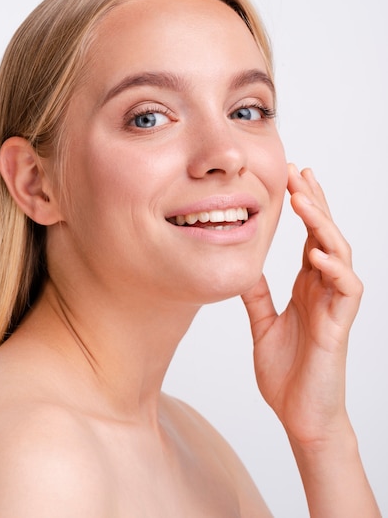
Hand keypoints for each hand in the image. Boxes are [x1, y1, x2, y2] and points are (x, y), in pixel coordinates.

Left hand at [241, 163, 362, 446]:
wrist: (301, 416)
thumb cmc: (287, 373)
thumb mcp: (264, 324)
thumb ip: (258, 295)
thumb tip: (243, 268)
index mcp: (306, 286)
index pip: (309, 237)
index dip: (303, 207)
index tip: (289, 178)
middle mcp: (323, 289)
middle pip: (324, 236)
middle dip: (314, 203)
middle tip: (299, 173)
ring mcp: (333, 305)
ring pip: (339, 254)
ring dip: (323, 226)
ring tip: (305, 201)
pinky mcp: (339, 326)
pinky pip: (346, 290)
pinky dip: (334, 270)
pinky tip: (318, 254)